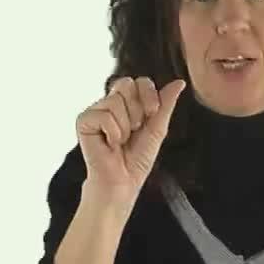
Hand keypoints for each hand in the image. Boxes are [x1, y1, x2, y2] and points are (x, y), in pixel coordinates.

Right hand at [76, 76, 186, 203]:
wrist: (123, 181)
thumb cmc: (137, 159)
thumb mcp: (157, 128)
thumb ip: (166, 104)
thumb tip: (179, 83)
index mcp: (128, 103)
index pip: (140, 81)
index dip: (149, 94)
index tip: (152, 113)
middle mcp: (110, 103)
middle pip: (126, 84)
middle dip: (137, 110)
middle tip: (134, 130)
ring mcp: (95, 110)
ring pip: (116, 101)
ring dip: (125, 126)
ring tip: (121, 140)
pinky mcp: (84, 120)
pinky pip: (104, 115)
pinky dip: (113, 133)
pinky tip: (109, 143)